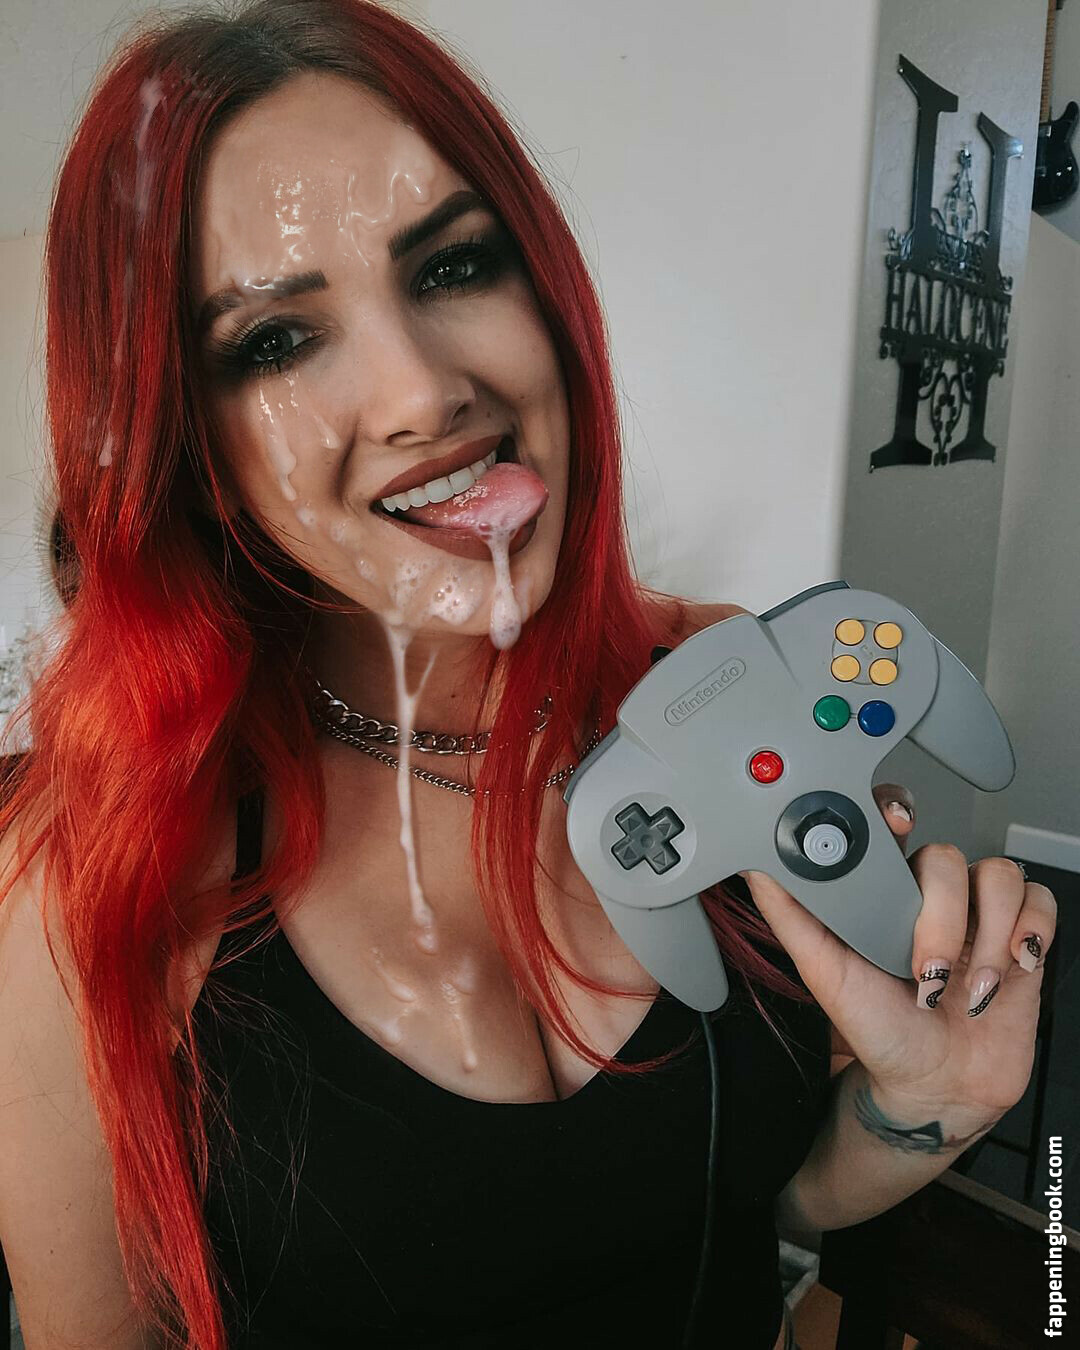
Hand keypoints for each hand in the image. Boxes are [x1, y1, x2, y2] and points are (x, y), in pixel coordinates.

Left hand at [740, 784, 1056, 1130]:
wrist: (935, 1087)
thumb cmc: (878, 1030)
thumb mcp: (824, 974)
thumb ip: (792, 917)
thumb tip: (757, 864)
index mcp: (883, 890)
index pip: (892, 824)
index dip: (896, 811)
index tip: (896, 824)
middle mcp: (932, 895)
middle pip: (947, 858)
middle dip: (941, 919)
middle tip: (926, 973)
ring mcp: (978, 913)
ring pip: (999, 874)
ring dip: (987, 936)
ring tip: (967, 987)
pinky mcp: (1021, 936)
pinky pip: (1040, 901)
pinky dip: (1031, 932)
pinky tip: (1010, 968)